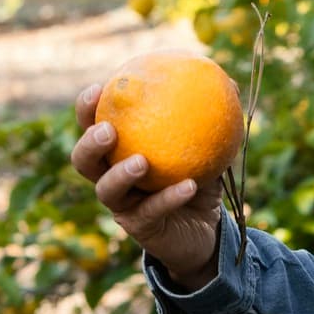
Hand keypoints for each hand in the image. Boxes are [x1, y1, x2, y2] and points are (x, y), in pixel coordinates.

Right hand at [69, 83, 222, 289]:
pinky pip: (151, 211)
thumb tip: (230, 82)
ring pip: (107, 190)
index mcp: (118, 152)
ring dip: (120, 174)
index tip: (98, 88)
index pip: (92, 126)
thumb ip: (212, 119)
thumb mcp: (208, 148)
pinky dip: (169, 197)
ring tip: (141, 162)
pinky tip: (189, 185)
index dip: (86, 109)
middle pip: (83, 161)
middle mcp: (111, 178)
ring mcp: (123, 206)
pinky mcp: (140, 228)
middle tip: (109, 130)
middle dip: (89, 143)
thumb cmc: (197, 180)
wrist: (206, 231)